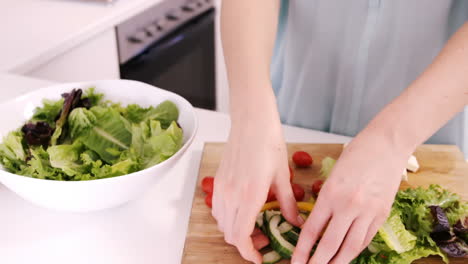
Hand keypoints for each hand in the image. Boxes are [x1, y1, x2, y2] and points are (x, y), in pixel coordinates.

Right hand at [212, 118, 302, 263]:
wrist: (252, 121)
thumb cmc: (269, 144)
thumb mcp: (283, 177)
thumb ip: (287, 204)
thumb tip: (296, 223)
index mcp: (250, 195)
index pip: (241, 236)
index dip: (249, 252)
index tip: (259, 257)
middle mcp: (231, 194)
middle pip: (229, 234)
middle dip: (245, 243)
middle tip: (264, 240)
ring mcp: (222, 187)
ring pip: (222, 223)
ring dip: (236, 231)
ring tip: (255, 225)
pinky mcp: (219, 181)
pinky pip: (218, 209)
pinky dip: (228, 218)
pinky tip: (244, 210)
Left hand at [292, 133, 408, 263]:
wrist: (387, 144)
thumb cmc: (356, 153)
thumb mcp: (332, 174)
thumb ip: (325, 199)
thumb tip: (318, 223)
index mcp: (331, 193)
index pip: (312, 230)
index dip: (302, 250)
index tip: (295, 262)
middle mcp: (348, 205)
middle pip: (330, 244)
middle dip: (317, 263)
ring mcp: (368, 211)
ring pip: (351, 247)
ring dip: (338, 262)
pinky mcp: (382, 213)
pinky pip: (366, 238)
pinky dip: (355, 250)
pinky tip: (347, 256)